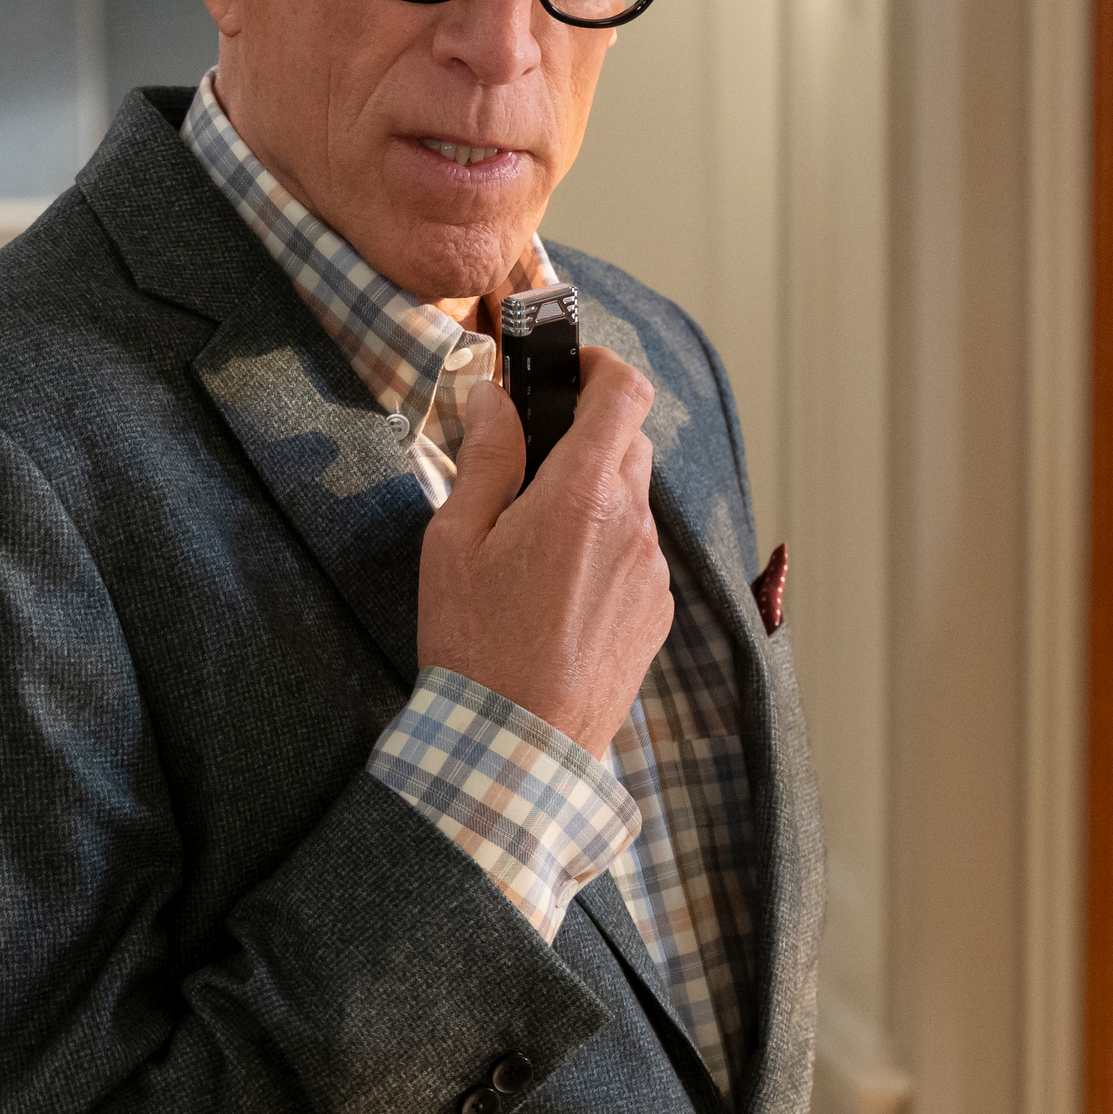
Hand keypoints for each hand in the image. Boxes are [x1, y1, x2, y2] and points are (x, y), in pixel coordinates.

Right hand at [415, 348, 670, 759]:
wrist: (518, 749)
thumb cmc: (476, 645)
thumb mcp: (455, 542)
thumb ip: (485, 458)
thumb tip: (493, 397)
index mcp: (582, 496)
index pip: (624, 391)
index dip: (600, 364)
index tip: (569, 368)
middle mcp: (632, 526)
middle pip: (628, 443)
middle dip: (584, 435)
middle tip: (528, 460)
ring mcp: (652, 573)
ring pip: (632, 502)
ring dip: (593, 498)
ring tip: (533, 542)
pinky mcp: (657, 613)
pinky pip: (636, 555)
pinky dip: (605, 548)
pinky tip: (556, 590)